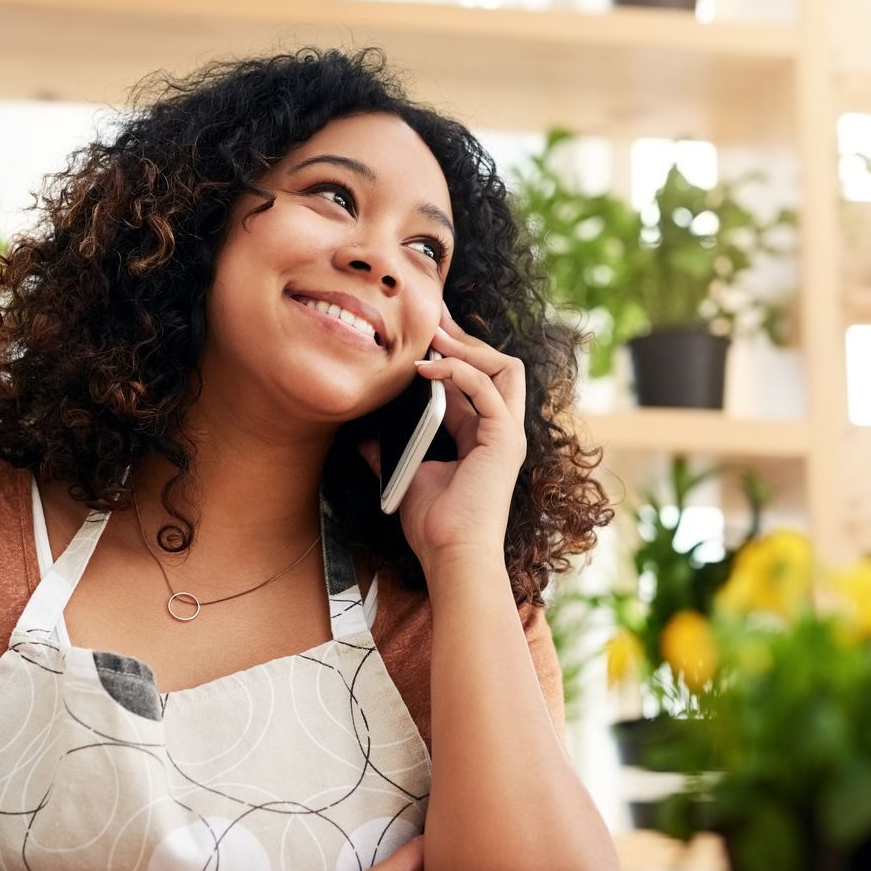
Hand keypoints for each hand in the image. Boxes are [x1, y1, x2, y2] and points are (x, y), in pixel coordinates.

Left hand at [357, 308, 526, 569]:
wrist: (451, 556)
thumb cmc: (434, 526)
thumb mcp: (405, 474)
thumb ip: (391, 449)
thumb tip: (364, 434)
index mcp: (481, 437)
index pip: (474, 381)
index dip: (452, 353)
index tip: (424, 331)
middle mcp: (500, 431)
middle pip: (496, 365)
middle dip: (465, 336)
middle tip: (432, 314)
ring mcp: (507, 434)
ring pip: (504, 368)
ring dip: (468, 347)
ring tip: (434, 337)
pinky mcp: (505, 439)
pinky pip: (488, 388)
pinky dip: (459, 371)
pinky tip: (429, 368)